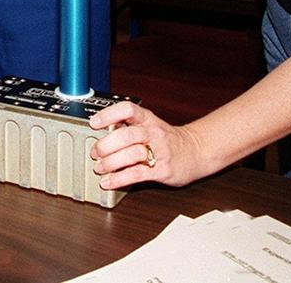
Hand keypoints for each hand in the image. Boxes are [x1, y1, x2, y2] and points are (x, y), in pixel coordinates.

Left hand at [88, 100, 204, 190]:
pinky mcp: (162, 170)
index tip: (94, 123)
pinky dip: (119, 179)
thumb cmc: (168, 139)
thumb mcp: (150, 126)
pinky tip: (109, 182)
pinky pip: (137, 174)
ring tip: (99, 168)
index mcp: (147, 119)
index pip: (127, 109)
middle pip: (126, 135)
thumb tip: (101, 134)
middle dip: (105, 145)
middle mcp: (153, 133)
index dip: (109, 115)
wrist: (196, 151)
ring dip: (110, 163)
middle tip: (94, 153)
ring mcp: (159, 151)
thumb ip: (128, 127)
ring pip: (131, 154)